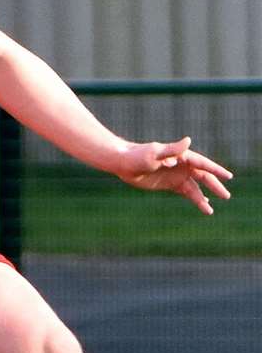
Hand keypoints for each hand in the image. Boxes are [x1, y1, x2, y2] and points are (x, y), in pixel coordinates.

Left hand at [114, 137, 232, 214]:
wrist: (124, 163)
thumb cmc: (138, 155)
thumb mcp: (155, 153)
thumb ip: (172, 149)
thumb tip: (188, 141)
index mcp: (182, 156)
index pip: (203, 164)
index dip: (216, 170)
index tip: (228, 177)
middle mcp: (183, 166)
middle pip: (203, 177)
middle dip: (215, 186)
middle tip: (226, 196)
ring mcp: (177, 175)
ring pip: (195, 188)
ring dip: (203, 198)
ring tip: (210, 211)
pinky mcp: (170, 184)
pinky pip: (186, 192)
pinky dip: (195, 198)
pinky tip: (204, 205)